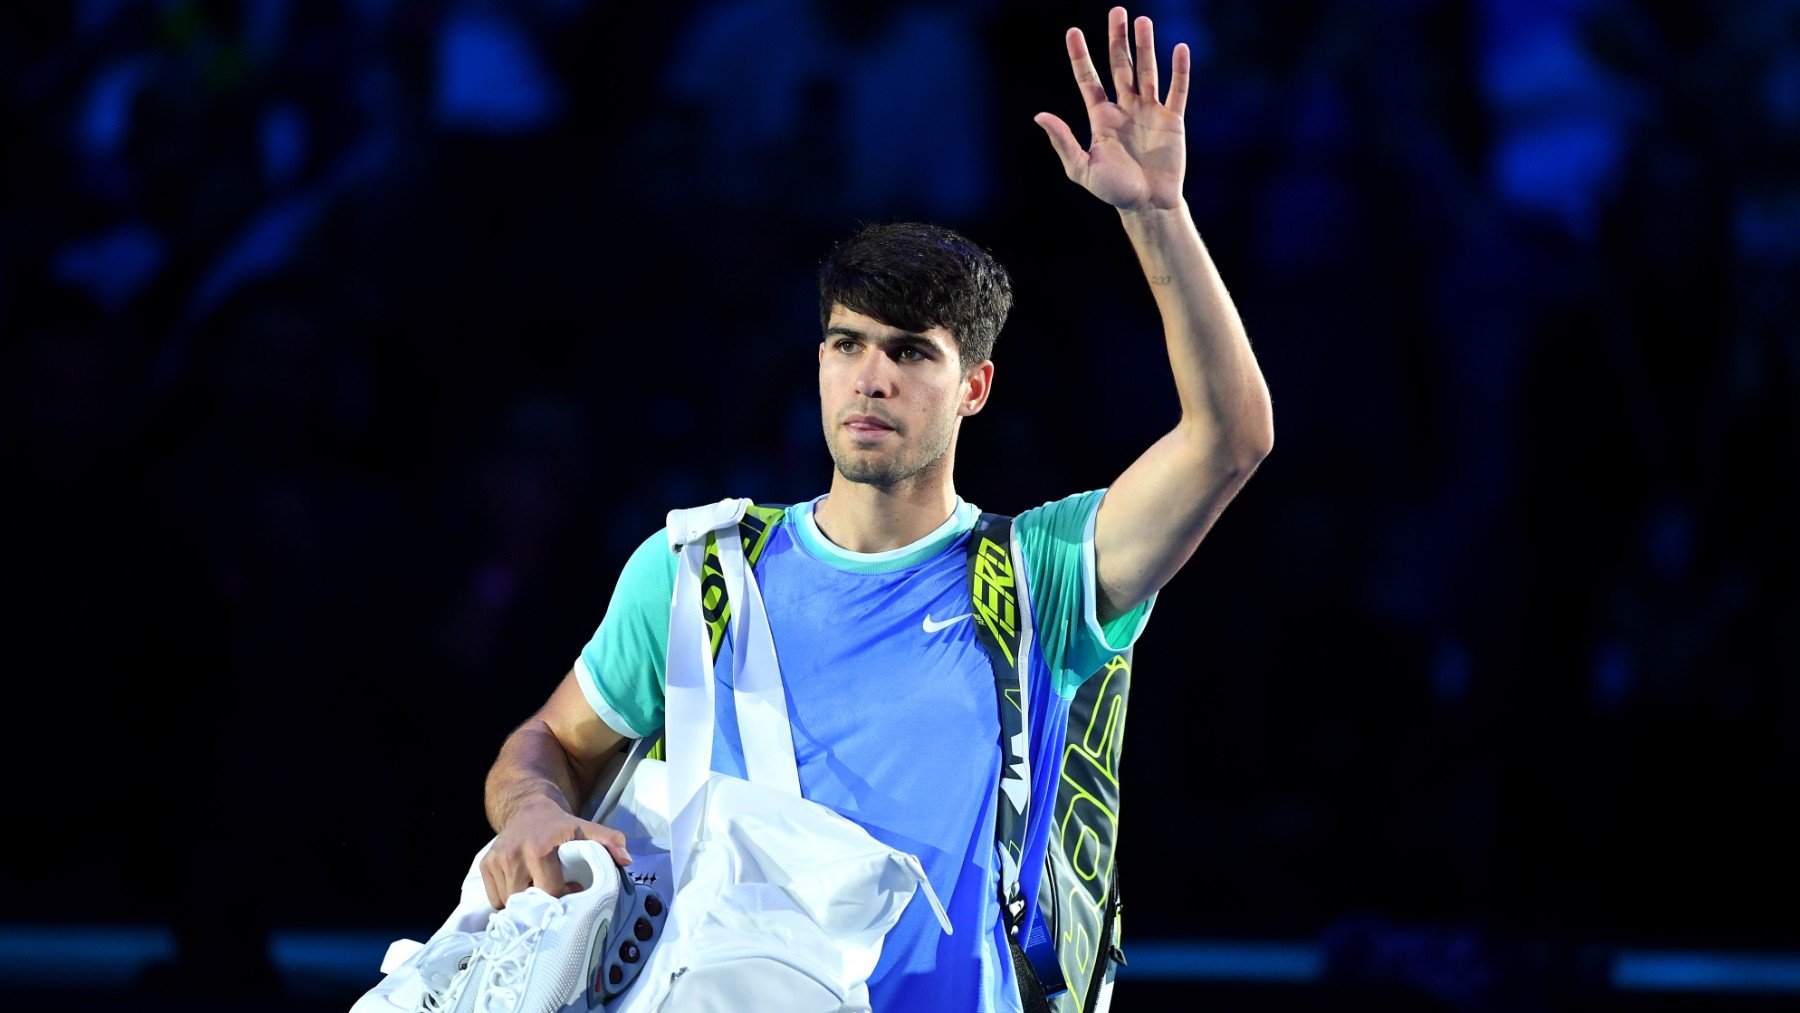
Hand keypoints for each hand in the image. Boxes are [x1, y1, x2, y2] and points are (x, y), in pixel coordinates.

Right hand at [479, 795, 632, 908]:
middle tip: (553, 897)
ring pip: (508, 903)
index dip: (564, 896)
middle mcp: (513, 855)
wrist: (528, 807)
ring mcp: (496, 860)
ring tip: (538, 893)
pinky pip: (495, 899)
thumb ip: (608, 841)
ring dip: (523, 905)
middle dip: (541, 905)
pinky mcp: (485, 865)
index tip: (573, 890)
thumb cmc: (560, 823)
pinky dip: (507, 901)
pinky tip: (522, 889)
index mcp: (538, 849)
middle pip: (526, 901)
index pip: (550, 891)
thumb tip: (627, 860)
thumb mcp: (585, 828)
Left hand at [1035, 7, 1189, 211]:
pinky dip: (1179, 71)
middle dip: (1117, 39)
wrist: (1147, 207)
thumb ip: (1063, 141)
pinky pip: (1177, 91)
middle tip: (1117, 11)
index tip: (1072, 31)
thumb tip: (1040, 115)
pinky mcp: (1172, 121)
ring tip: (1143, 21)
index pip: (1089, 79)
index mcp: (1102, 117)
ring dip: (1145, 47)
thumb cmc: (1113, 191)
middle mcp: (1125, 108)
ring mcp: (1150, 112)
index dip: (1080, 56)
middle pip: (1120, 65)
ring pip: (1147, 72)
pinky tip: (1179, 49)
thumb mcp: (1082, 168)